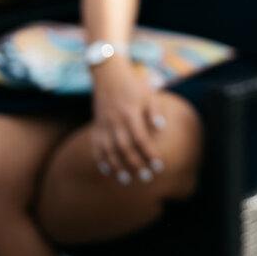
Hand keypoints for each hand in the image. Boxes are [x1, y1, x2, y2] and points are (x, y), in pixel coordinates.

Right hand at [90, 56, 164, 184]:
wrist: (108, 75)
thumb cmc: (134, 85)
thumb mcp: (149, 93)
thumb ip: (155, 110)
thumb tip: (160, 128)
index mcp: (131, 113)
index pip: (141, 139)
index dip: (150, 154)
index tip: (159, 166)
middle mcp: (115, 121)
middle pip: (125, 148)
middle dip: (136, 165)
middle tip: (147, 178)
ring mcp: (103, 125)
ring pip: (109, 151)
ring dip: (118, 167)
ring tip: (127, 180)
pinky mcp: (96, 126)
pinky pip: (95, 147)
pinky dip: (100, 160)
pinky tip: (108, 171)